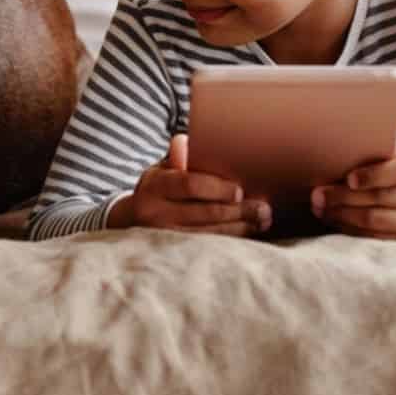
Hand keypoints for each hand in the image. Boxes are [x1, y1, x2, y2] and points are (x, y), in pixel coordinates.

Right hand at [108, 135, 271, 235]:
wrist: (132, 219)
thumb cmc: (158, 188)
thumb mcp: (161, 169)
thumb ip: (176, 157)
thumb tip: (184, 141)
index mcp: (154, 186)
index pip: (189, 185)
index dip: (217, 189)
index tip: (239, 190)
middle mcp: (155, 213)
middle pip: (204, 213)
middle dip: (238, 211)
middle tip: (263, 208)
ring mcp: (163, 237)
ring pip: (209, 234)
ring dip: (240, 228)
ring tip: (262, 220)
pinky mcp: (173, 254)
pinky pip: (207, 247)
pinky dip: (230, 239)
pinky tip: (247, 232)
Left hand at [310, 140, 395, 241]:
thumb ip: (385, 152)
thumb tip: (354, 140)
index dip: (373, 175)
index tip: (348, 178)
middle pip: (383, 198)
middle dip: (345, 197)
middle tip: (318, 194)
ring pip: (377, 222)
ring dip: (343, 215)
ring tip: (320, 208)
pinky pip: (375, 238)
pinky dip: (350, 229)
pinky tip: (334, 219)